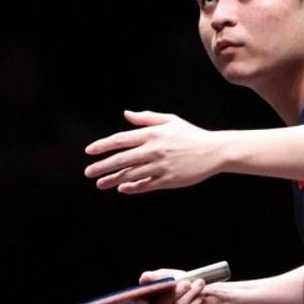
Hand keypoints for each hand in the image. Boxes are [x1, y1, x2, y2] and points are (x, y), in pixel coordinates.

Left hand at [84, 111, 222, 193]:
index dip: (103, 145)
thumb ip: (146, 118)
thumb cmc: (191, 134)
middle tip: (88, 172)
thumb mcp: (170, 121)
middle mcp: (154, 150)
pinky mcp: (168, 180)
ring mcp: (160, 166)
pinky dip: (132, 188)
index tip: (90, 151)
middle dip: (102, 166)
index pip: (121, 139)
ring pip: (130, 175)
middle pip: (121, 159)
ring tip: (100, 184)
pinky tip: (122, 188)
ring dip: (113, 179)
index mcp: (153, 134)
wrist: (215, 151)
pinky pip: (145, 185)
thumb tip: (126, 114)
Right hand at [133, 268, 221, 303]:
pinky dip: (197, 299)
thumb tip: (144, 278)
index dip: (142, 302)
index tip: (147, 293)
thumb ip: (155, 277)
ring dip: (190, 292)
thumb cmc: (184, 287)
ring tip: (198, 284)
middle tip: (186, 283)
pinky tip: (200, 297)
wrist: (207, 297)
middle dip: (173, 292)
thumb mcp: (170, 278)